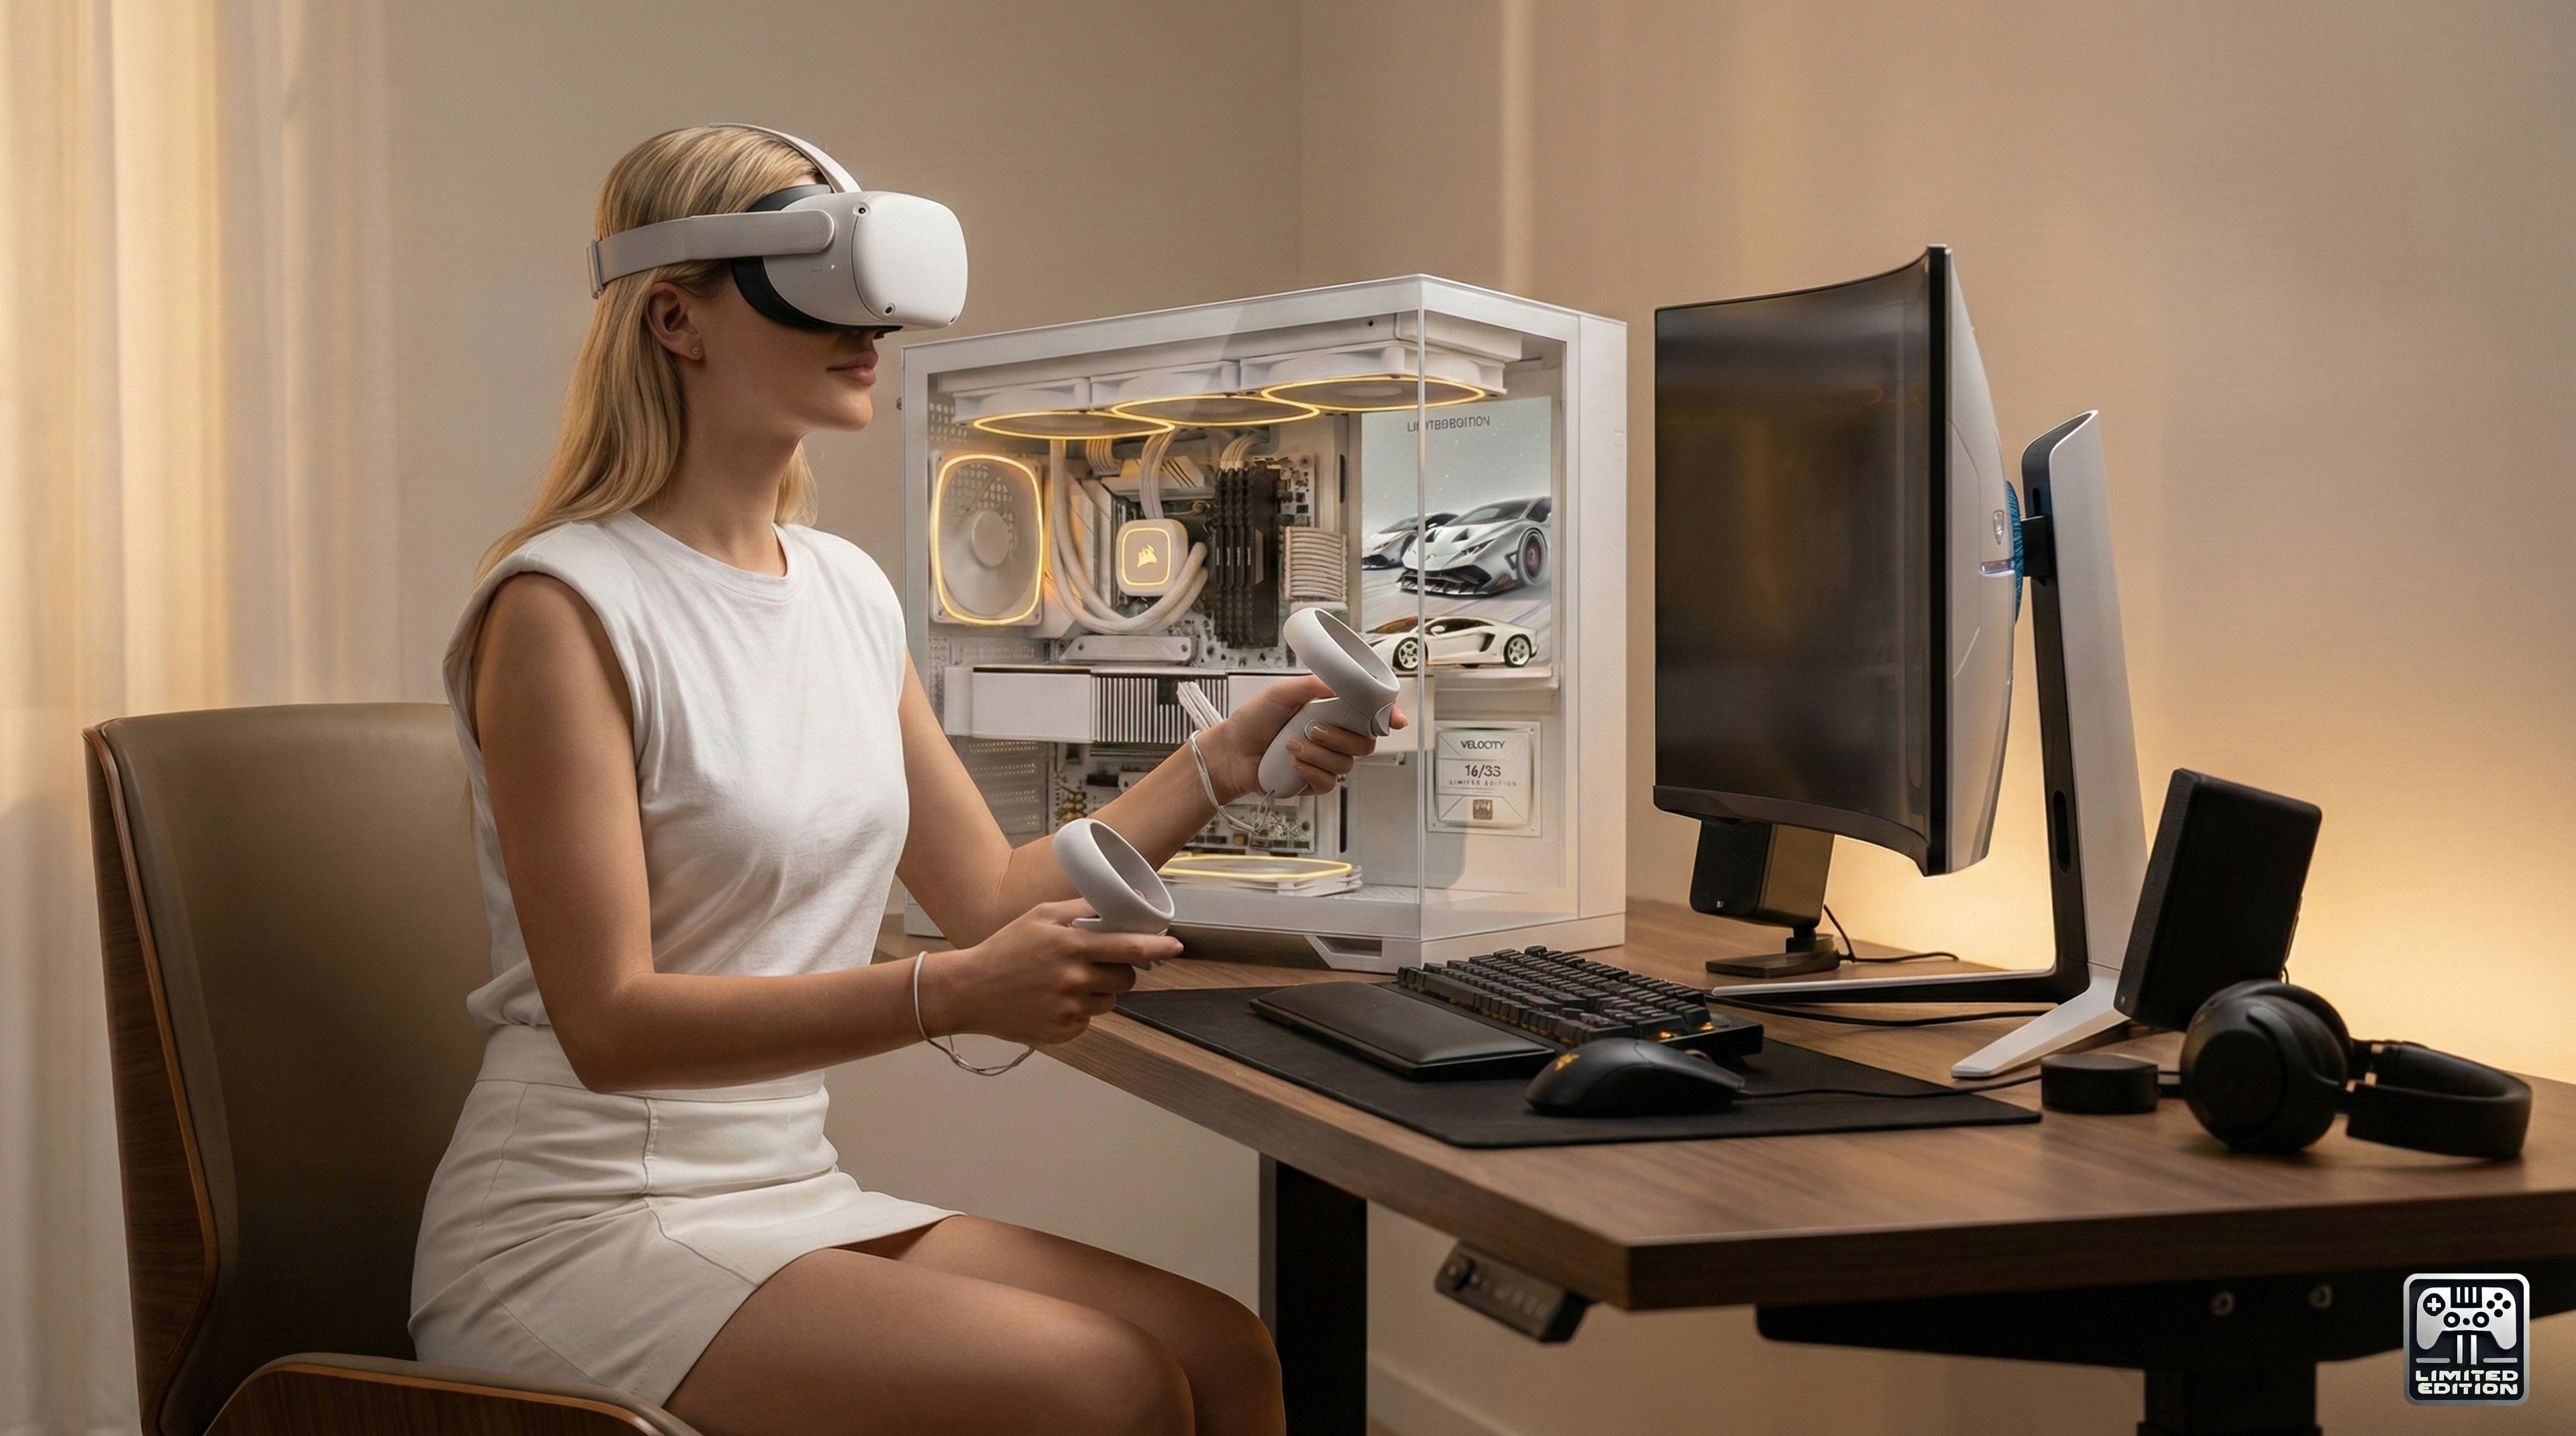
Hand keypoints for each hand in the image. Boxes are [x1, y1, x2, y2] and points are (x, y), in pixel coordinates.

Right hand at [917, 900, 1179, 1045]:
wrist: (970, 990)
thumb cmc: (1007, 948)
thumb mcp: (1042, 916)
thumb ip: (1083, 908)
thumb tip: (1124, 900)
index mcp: (1074, 947)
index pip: (1132, 948)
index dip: (1159, 947)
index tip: (1177, 946)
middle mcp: (1075, 980)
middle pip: (1126, 979)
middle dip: (1120, 970)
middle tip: (1096, 963)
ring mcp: (1069, 1010)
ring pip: (1108, 1002)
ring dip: (1098, 991)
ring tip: (1066, 982)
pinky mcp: (1062, 1032)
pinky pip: (1088, 1021)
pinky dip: (1078, 1011)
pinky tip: (1053, 1001)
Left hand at [1195, 675, 1409, 798]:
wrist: (1230, 752)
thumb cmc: (1253, 720)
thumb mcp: (1279, 694)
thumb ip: (1308, 686)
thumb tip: (1333, 683)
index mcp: (1332, 712)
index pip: (1370, 715)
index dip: (1388, 717)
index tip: (1397, 720)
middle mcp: (1334, 737)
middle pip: (1365, 743)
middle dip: (1340, 737)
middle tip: (1312, 728)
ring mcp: (1325, 761)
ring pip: (1346, 764)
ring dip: (1318, 755)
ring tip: (1290, 746)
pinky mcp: (1314, 782)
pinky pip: (1329, 783)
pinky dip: (1311, 772)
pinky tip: (1293, 765)